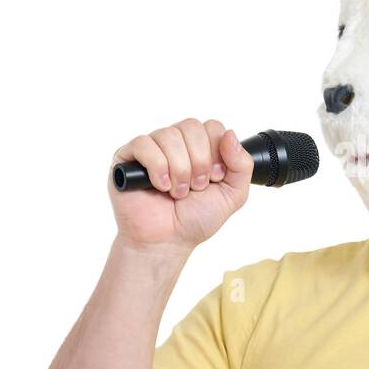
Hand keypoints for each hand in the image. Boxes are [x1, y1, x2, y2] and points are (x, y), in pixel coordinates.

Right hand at [109, 118, 253, 252]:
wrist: (167, 242)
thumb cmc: (195, 219)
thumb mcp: (232, 194)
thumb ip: (242, 164)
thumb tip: (230, 134)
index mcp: (199, 147)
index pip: (211, 126)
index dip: (216, 151)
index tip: (214, 177)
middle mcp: (175, 143)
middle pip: (191, 126)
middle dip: (199, 161)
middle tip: (196, 187)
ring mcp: (151, 148)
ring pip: (169, 135)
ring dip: (179, 169)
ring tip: (178, 192)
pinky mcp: (127, 157)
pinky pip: (144, 144)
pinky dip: (157, 167)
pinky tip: (160, 186)